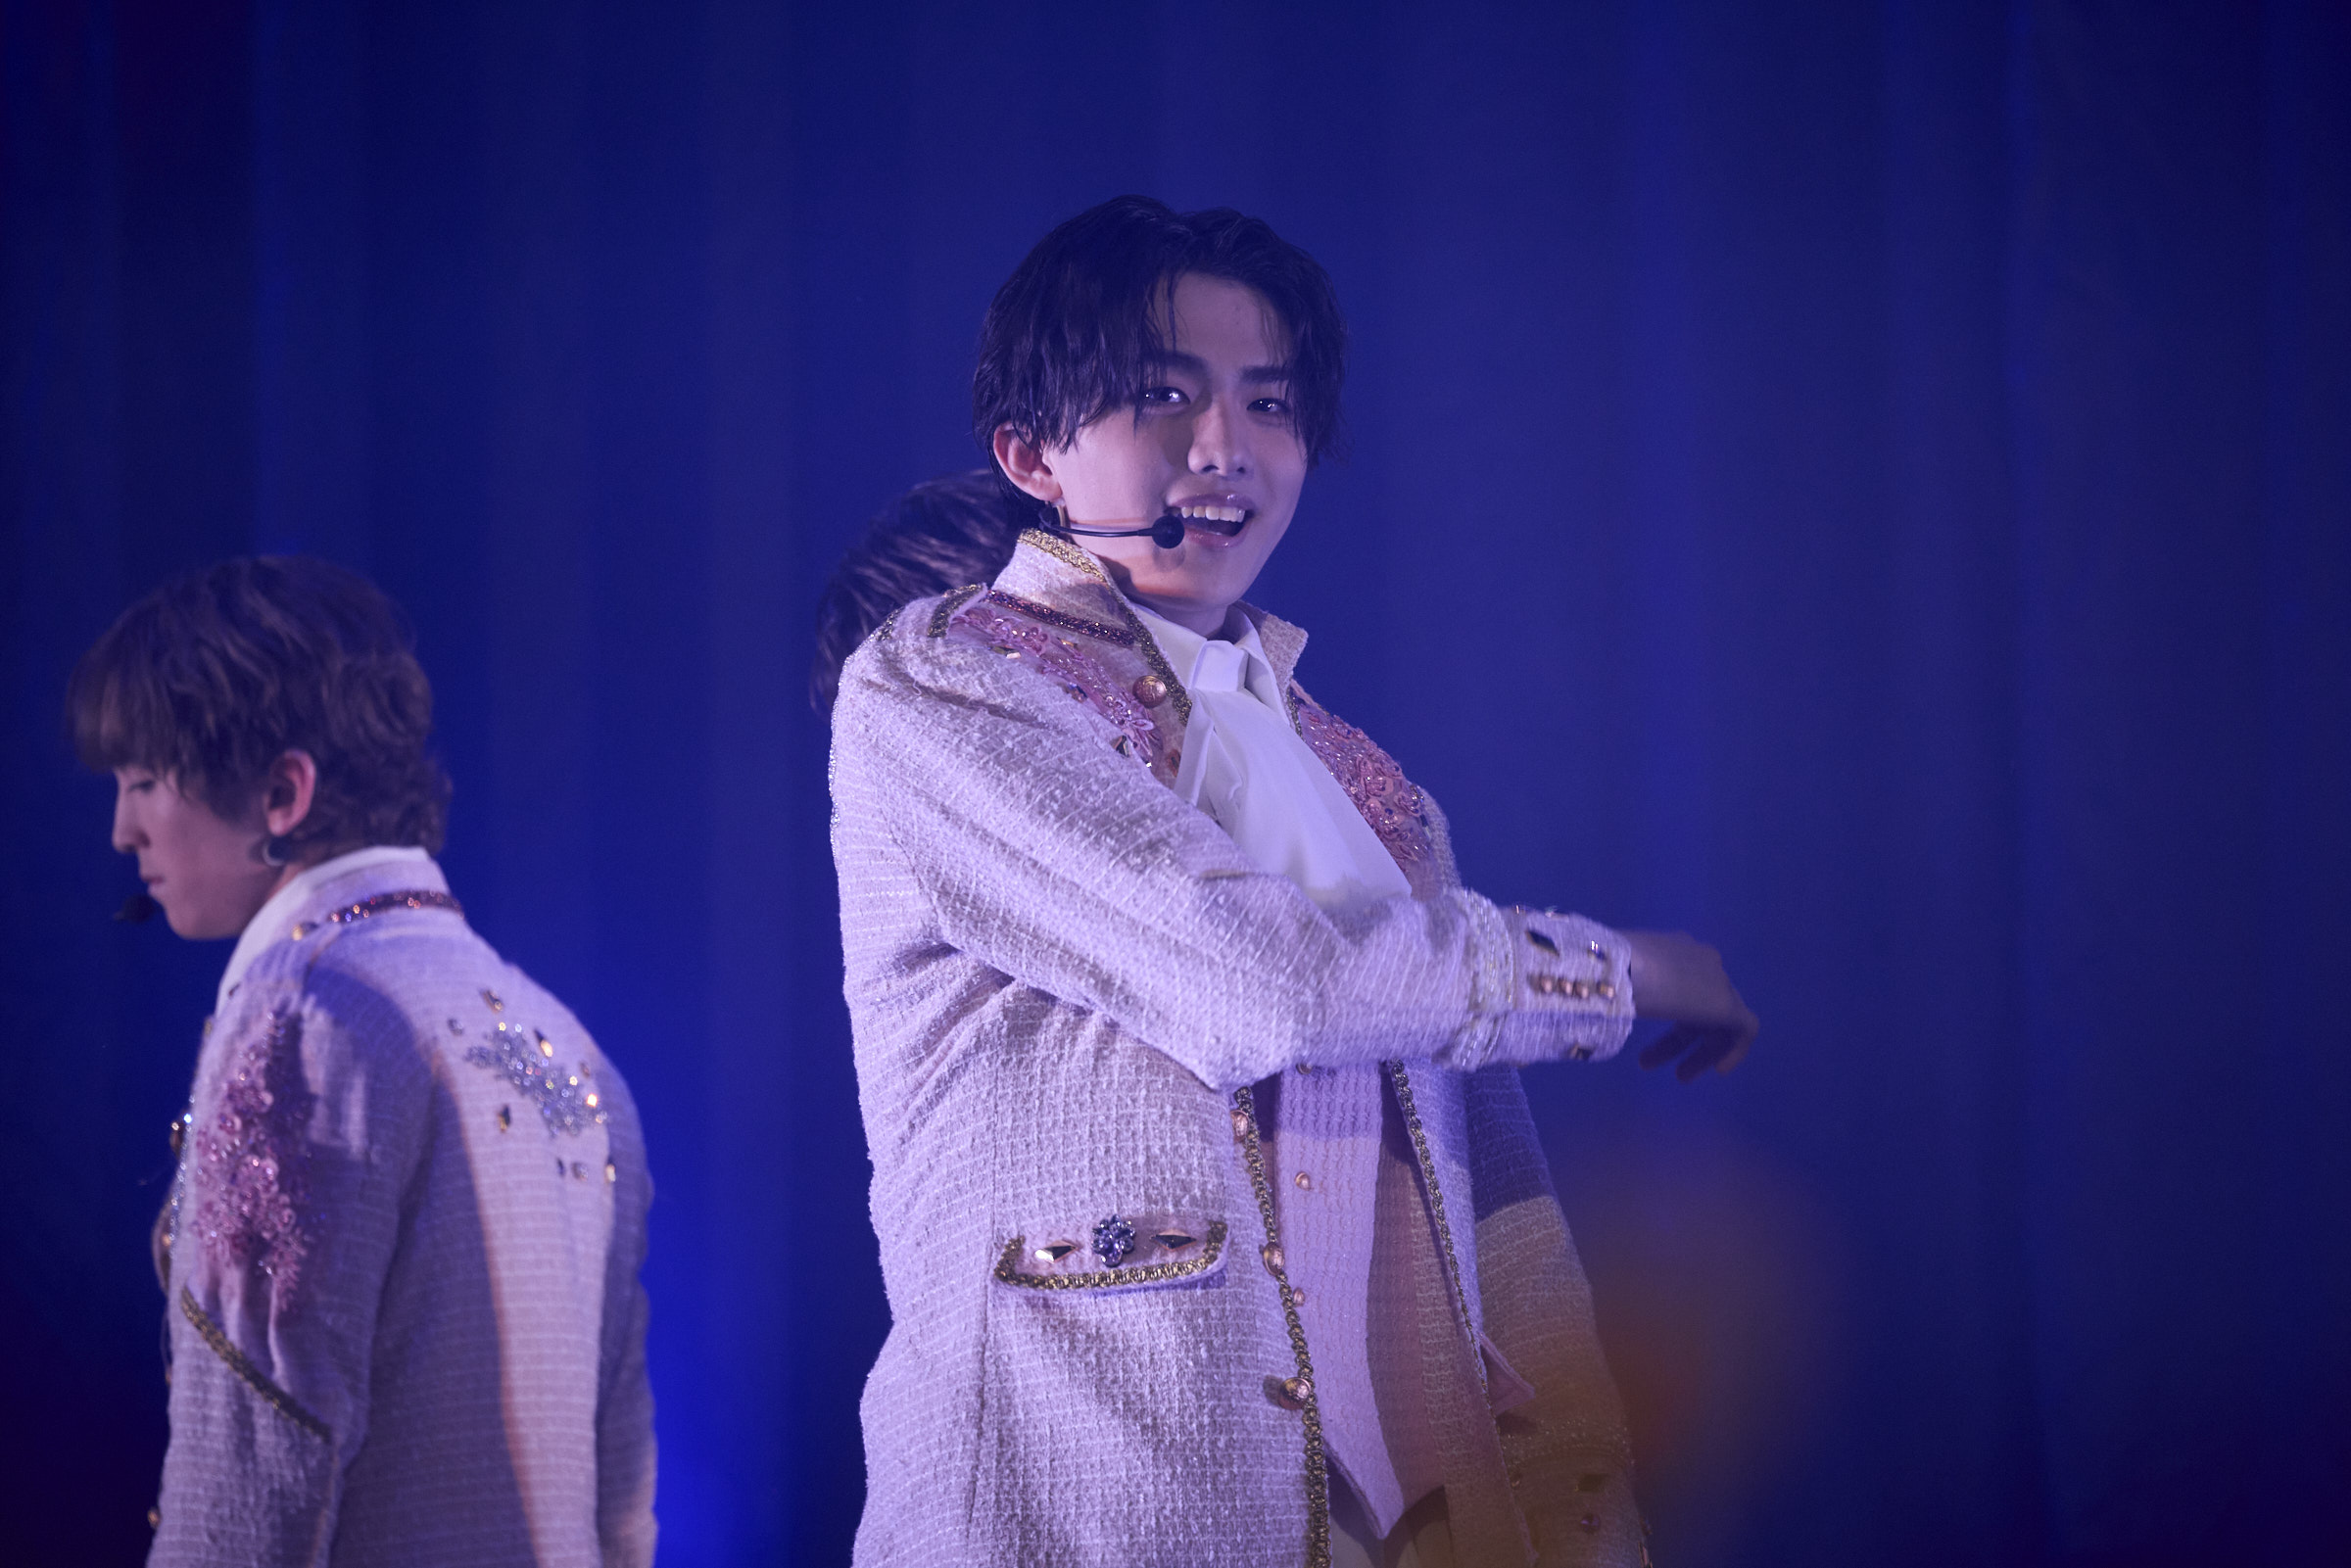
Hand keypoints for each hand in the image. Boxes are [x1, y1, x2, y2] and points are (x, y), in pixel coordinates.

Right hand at [1623, 930, 1758, 1080]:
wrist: (1626, 969)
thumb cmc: (1608, 973)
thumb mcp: (1610, 979)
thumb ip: (1617, 988)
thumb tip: (1602, 999)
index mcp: (1675, 950)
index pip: (1681, 986)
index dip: (1668, 1015)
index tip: (1648, 1040)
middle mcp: (1701, 961)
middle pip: (1699, 1006)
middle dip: (1678, 1040)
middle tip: (1649, 1063)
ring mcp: (1718, 982)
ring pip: (1718, 1020)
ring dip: (1700, 1050)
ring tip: (1680, 1077)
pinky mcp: (1728, 1005)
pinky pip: (1744, 1029)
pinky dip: (1734, 1050)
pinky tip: (1718, 1070)